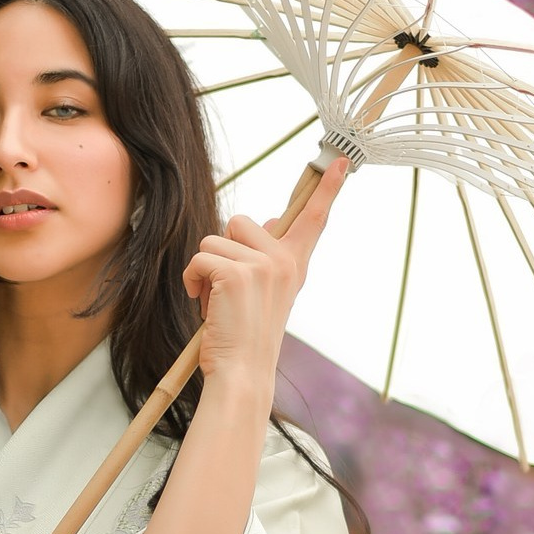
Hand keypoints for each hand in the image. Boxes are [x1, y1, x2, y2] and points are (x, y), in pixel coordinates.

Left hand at [183, 156, 345, 398]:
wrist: (241, 373)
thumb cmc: (244, 336)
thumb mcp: (262, 292)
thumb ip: (265, 257)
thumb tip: (269, 220)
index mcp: (294, 265)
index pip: (314, 218)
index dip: (326, 188)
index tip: (341, 160)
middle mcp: (284, 261)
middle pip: (239, 221)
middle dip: (222, 252)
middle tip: (227, 291)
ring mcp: (263, 266)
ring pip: (213, 240)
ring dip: (204, 269)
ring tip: (215, 302)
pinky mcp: (237, 274)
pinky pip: (199, 258)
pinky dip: (192, 280)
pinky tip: (204, 305)